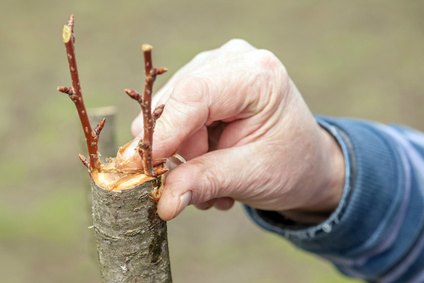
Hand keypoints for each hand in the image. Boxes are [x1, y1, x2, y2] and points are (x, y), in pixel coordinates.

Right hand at [129, 39, 344, 220]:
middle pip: (176, 103)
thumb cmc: (290, 165)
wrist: (304, 161)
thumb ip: (205, 183)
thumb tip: (164, 202)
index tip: (147, 167)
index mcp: (257, 76)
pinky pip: (173, 115)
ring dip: (185, 155)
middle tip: (201, 185)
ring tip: (216, 178)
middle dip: (180, 151)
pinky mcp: (203, 82)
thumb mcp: (252, 176)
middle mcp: (232, 60)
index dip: (165, 131)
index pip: (194, 94)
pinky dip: (186, 147)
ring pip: (168, 112)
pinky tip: (212, 162)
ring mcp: (215, 67)